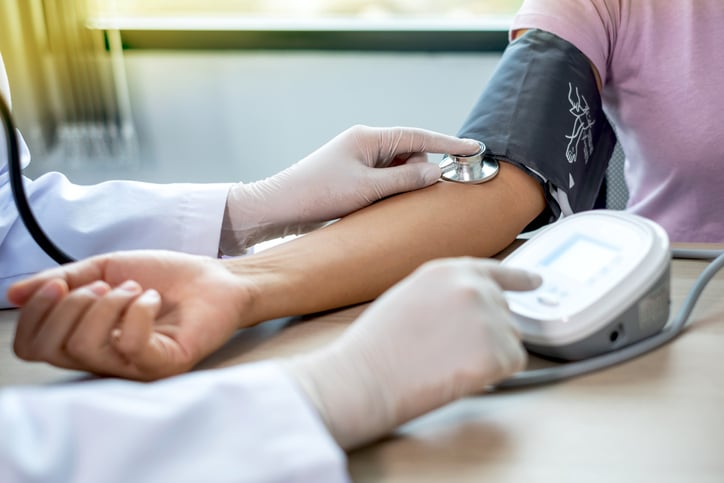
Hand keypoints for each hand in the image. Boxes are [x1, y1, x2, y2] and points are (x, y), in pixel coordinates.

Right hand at [7, 251, 250, 379]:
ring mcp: (133, 367)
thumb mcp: (105, 270)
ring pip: (87, 347)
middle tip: (106, 286)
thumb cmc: (165, 277)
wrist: (215, 277)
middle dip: (72, 306)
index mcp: (85, 339)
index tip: (59, 283)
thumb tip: (14, 293)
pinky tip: (153, 300)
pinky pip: (130, 345)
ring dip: (108, 304)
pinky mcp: (162, 366)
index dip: (35, 314)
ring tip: (136, 289)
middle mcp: (105, 360)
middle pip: (53, 350)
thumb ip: (63, 280)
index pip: (33, 347)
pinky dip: (138, 311)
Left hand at [219, 125, 479, 253]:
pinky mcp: (352, 176)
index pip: (418, 137)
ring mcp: (358, 160)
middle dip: (422, 172)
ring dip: (405, 185)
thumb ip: (405, 180)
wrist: (279, 207)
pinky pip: (383, 179)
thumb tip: (435, 172)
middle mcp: (365, 144)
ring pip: (397, 169)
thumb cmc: (319, 194)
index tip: (475, 149)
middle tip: (429, 194)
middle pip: (410, 154)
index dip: (449, 144)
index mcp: (369, 138)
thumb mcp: (367, 189)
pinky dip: (392, 190)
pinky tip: (388, 205)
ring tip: (393, 204)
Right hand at [285, 257, 540, 449]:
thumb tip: (469, 307)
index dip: (518, 278)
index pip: (494, 271)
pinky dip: (495, 374)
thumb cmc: (377, 345)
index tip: (536, 281)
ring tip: (447, 361)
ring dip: (490, 354)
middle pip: (504, 311)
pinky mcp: (496, 352)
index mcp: (448, 271)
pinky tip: (459, 373)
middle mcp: (473, 288)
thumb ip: (445, 293)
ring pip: (511, 339)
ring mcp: (487, 319)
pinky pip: (513, 364)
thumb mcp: (409, 296)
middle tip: (450, 350)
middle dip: (487, 332)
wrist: (366, 376)